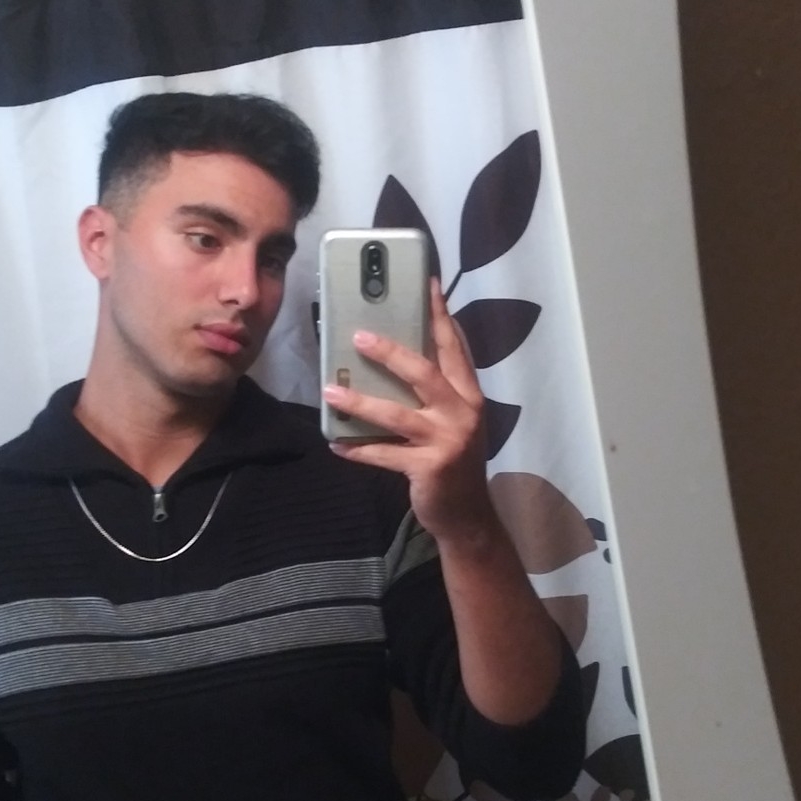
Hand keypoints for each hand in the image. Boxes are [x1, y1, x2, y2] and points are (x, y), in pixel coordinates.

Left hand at [324, 280, 491, 546]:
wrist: (468, 516)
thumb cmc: (455, 461)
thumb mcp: (456, 421)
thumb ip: (437, 392)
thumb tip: (396, 358)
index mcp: (470, 395)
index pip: (455, 348)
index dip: (441, 316)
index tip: (428, 285)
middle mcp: (463, 413)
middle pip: (425, 373)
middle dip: (391, 352)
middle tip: (359, 336)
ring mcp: (447, 441)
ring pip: (397, 414)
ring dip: (360, 401)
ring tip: (330, 389)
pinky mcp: (429, 468)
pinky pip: (385, 454)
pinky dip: (358, 449)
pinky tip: (335, 443)